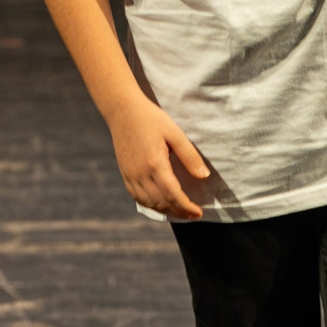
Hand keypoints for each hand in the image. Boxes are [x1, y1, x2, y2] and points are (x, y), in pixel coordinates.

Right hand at [107, 100, 210, 220]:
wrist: (122, 111)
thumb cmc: (151, 119)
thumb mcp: (175, 133)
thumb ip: (189, 156)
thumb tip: (204, 176)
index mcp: (155, 164)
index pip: (173, 195)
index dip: (186, 207)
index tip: (199, 213)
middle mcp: (141, 174)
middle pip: (162, 202)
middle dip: (179, 212)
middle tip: (193, 215)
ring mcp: (130, 175)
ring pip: (149, 203)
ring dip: (166, 211)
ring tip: (180, 212)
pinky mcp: (125, 174)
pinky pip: (137, 197)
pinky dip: (151, 205)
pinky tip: (161, 204)